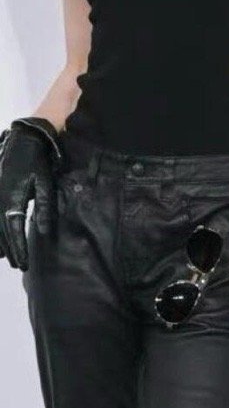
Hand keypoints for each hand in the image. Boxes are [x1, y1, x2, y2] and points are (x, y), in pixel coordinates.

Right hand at [0, 117, 60, 269]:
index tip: (23, 264)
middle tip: (19, 266)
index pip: (14, 231)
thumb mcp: (45, 184)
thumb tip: (43, 231)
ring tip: (7, 259)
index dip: (19, 249)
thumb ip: (44, 207)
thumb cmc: (38, 163)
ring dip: (1, 243)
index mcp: (11, 200)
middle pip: (3, 232)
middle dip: (11, 250)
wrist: (23, 141)